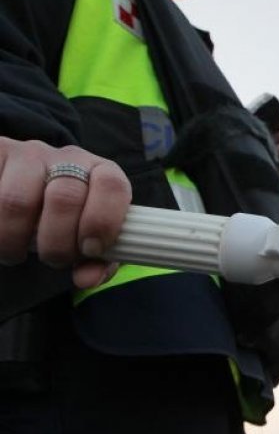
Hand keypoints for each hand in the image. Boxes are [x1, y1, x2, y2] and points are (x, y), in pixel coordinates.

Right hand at [0, 137, 131, 288]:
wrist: (21, 189)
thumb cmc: (66, 220)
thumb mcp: (87, 239)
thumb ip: (97, 261)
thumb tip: (87, 279)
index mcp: (102, 172)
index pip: (112, 185)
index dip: (102, 221)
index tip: (90, 250)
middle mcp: (67, 158)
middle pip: (65, 198)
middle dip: (59, 243)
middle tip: (54, 260)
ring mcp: (28, 154)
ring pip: (18, 200)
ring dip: (15, 239)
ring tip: (16, 252)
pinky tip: (0, 234)